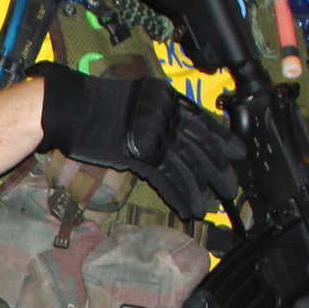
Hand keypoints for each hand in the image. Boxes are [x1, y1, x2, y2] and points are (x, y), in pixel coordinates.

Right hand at [32, 60, 242, 221]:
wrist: (71, 108)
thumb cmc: (96, 103)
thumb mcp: (136, 99)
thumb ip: (157, 111)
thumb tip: (174, 129)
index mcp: (168, 99)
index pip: (204, 122)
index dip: (223, 140)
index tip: (237, 153)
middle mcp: (167, 116)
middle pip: (201, 147)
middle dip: (218, 171)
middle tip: (229, 188)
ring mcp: (154, 136)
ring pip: (187, 167)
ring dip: (199, 190)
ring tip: (206, 208)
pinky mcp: (140, 156)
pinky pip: (166, 179)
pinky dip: (178, 195)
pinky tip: (186, 208)